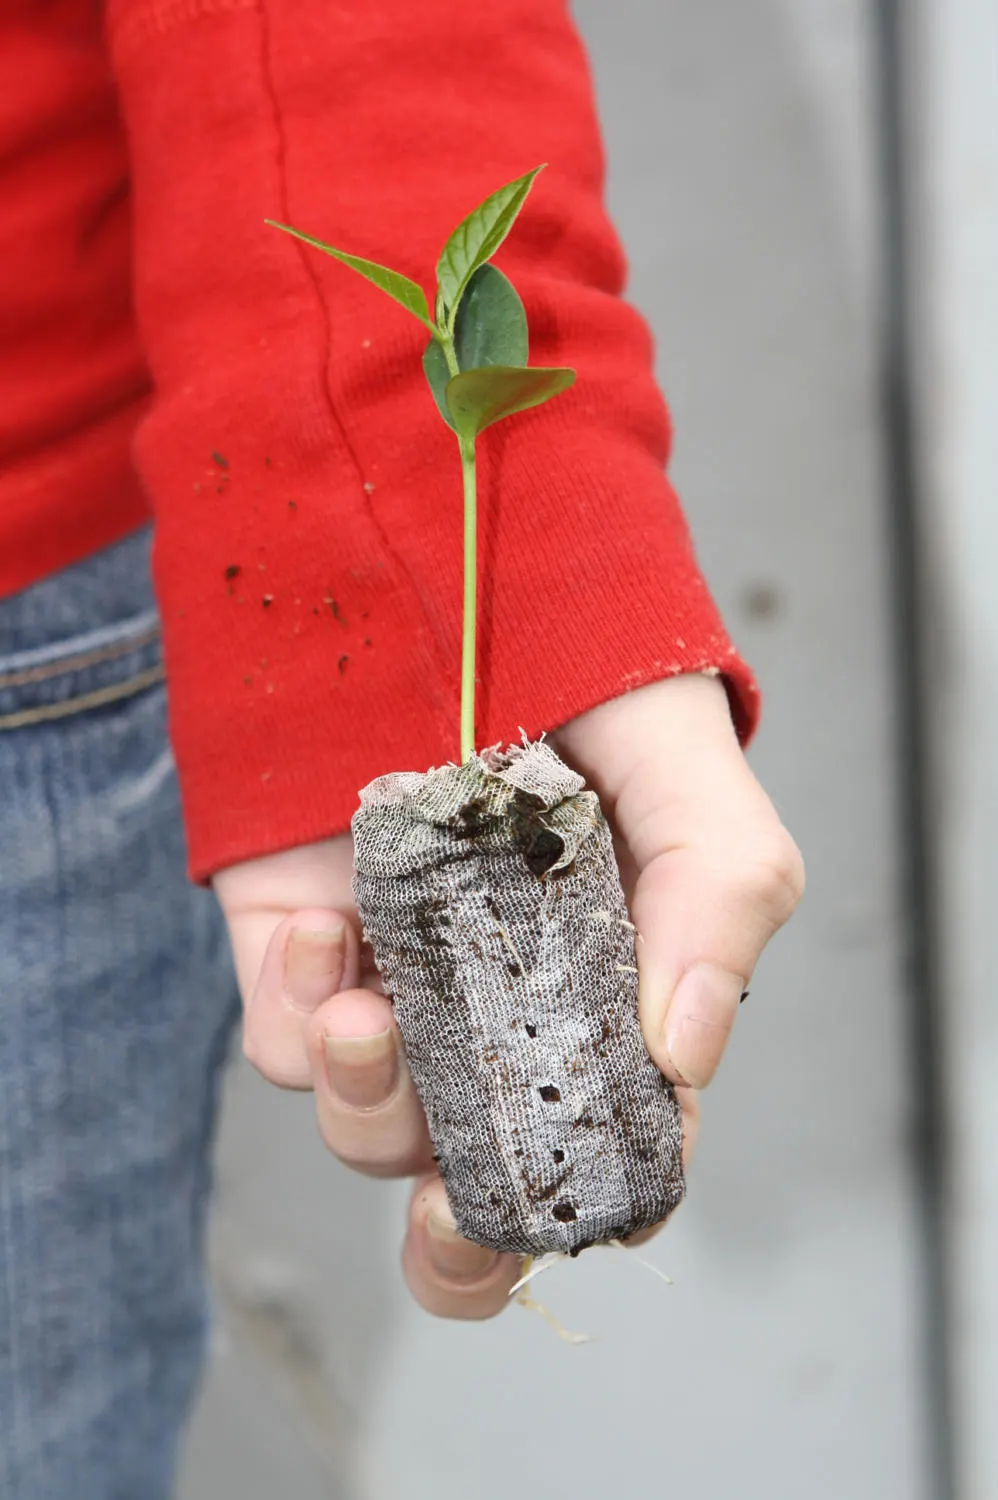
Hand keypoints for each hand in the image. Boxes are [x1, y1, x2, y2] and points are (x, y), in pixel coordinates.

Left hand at [214, 673, 802, 1316]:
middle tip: (460, 1218)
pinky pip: (287, 1045)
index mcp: (606, 994)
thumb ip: (720, 901)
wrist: (448, 571)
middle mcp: (498, 1010)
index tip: (595, 1201)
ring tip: (374, 1010)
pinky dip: (299, 1018)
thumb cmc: (590, 674)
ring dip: (372, 1104)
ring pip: (376, 1131)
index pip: (614, 1141)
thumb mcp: (694, 775)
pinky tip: (321, 928)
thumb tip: (683, 1057)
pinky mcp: (303, 950)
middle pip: (482, 1188)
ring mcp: (399, 984)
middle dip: (466, 1242)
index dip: (604, 1197)